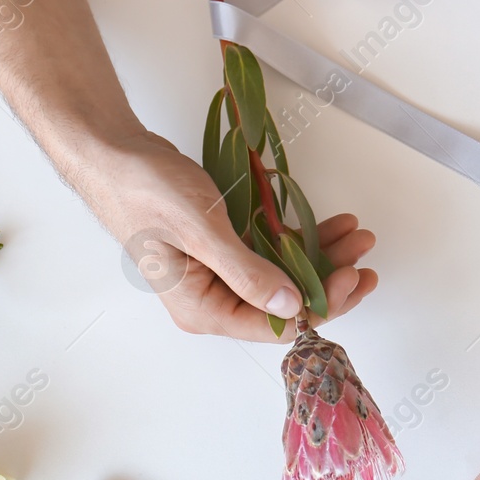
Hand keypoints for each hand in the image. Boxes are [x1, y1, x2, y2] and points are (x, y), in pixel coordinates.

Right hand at [83, 132, 378, 341]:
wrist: (115, 154)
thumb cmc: (145, 190)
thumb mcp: (202, 230)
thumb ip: (247, 272)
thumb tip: (292, 308)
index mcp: (202, 309)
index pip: (274, 325)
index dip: (320, 305)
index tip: (353, 278)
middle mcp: (212, 298)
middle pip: (285, 304)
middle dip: (329, 280)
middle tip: (364, 255)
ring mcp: (218, 273)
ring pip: (284, 275)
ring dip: (322, 257)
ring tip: (356, 235)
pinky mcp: (223, 248)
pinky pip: (271, 252)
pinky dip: (301, 240)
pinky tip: (329, 226)